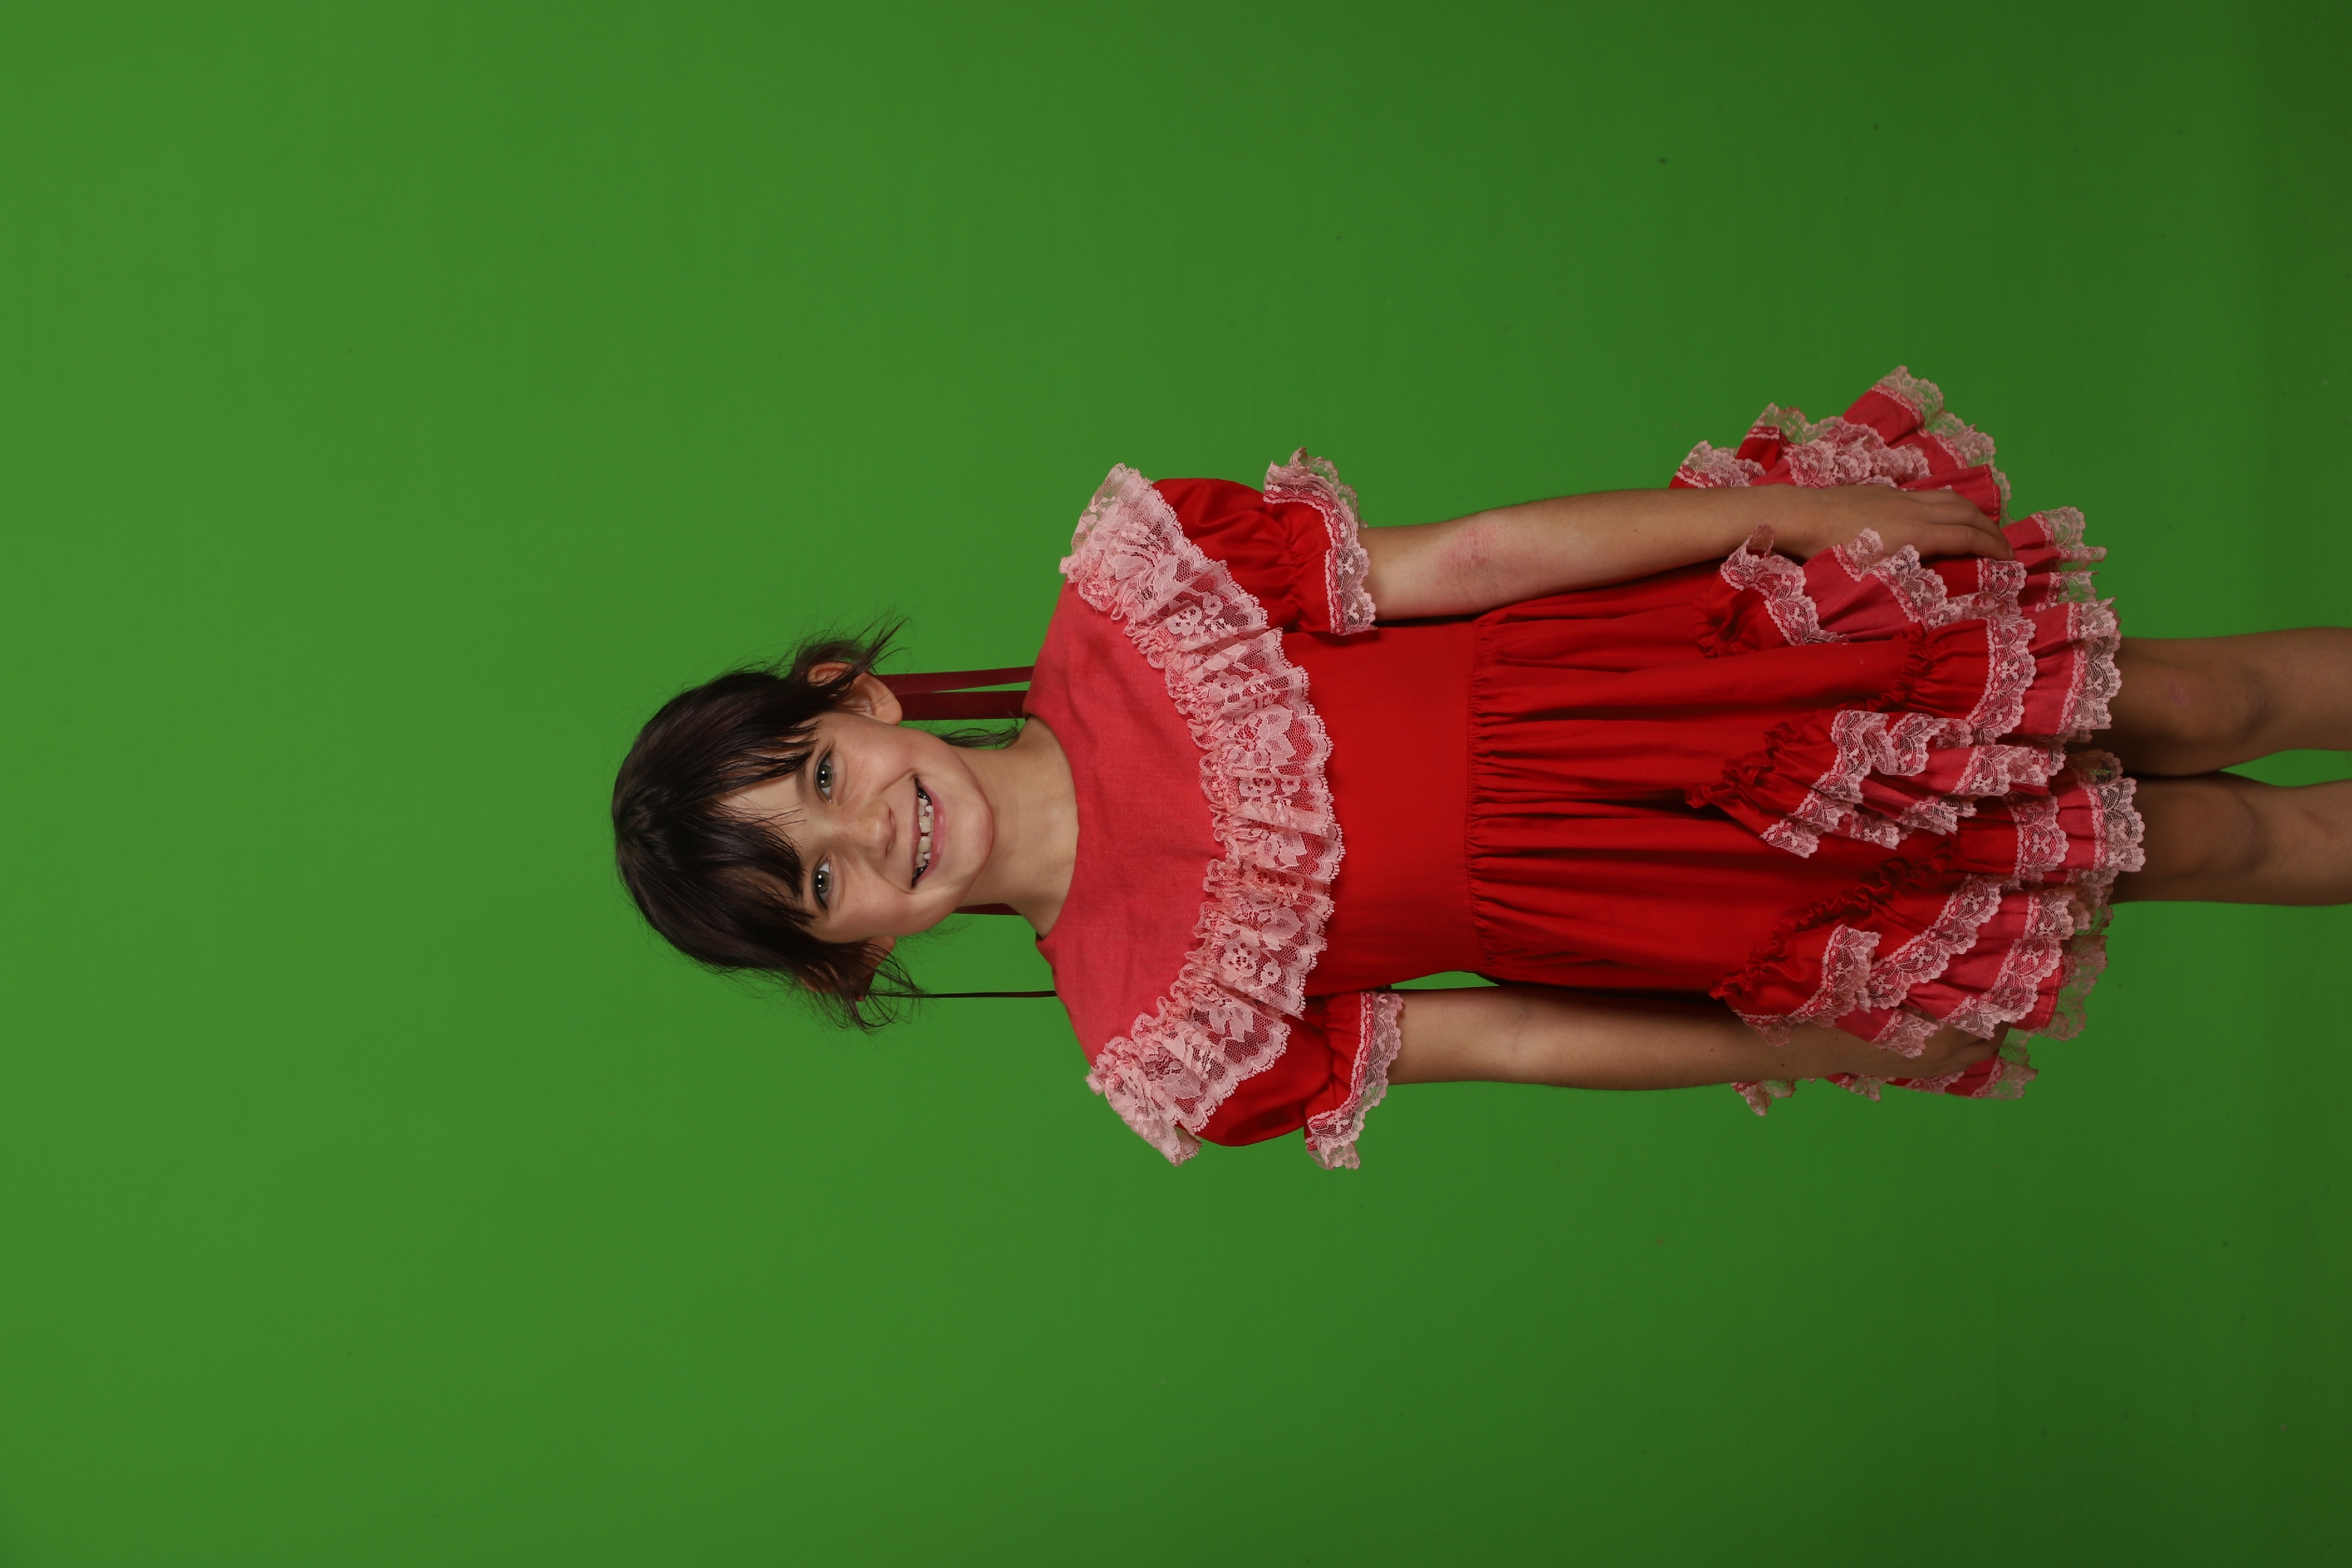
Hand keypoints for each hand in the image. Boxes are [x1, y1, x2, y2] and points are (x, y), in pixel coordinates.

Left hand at [1765, 484, 2013, 561]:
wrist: (1801, 515)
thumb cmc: (1830, 552)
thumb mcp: (1869, 576)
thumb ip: (1904, 582)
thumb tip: (1932, 598)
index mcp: (1917, 532)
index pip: (1968, 538)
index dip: (1994, 549)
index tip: (2011, 562)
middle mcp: (1915, 509)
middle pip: (1967, 513)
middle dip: (1992, 529)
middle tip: (2006, 547)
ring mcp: (1900, 496)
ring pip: (1949, 498)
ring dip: (1973, 512)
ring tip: (1983, 528)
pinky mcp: (1885, 491)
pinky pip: (1929, 494)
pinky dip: (1949, 503)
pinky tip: (1944, 515)